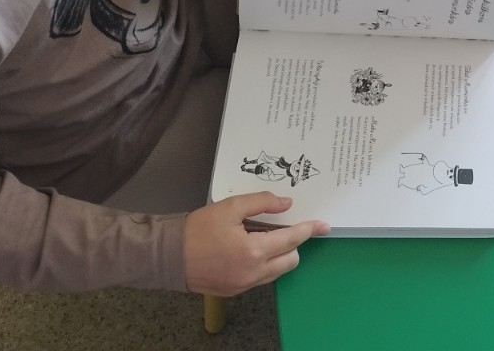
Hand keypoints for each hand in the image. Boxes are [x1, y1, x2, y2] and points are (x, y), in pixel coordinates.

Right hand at [183, 192, 327, 295]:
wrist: (168, 256)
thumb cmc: (198, 229)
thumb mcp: (231, 207)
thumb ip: (262, 203)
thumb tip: (286, 204)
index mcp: (254, 251)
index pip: (292, 239)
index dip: (309, 230)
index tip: (324, 225)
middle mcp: (253, 273)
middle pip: (291, 260)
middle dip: (293, 243)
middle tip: (282, 226)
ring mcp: (244, 285)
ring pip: (277, 271)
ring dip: (279, 255)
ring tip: (262, 236)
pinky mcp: (235, 291)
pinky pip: (261, 278)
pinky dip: (264, 264)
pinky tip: (250, 248)